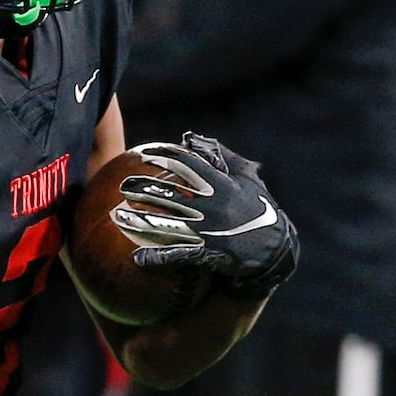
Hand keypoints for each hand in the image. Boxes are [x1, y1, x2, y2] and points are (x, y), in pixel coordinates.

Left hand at [109, 134, 297, 296]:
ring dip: (141, 222)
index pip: (188, 164)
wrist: (275, 249)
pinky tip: (138, 258)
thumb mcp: (246, 176)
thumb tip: (189, 137)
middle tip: (123, 186)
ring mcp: (210, 230)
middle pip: (171, 194)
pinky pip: (179, 255)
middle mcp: (213, 205)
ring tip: (119, 218)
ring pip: (169, 224)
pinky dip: (158, 257)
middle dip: (145, 189)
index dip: (165, 156)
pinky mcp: (210, 253)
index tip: (144, 152)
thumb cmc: (259, 207)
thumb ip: (219, 154)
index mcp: (222, 184)